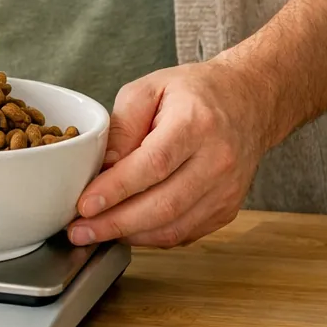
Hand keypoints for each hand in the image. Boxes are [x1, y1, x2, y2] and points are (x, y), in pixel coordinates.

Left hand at [66, 59, 277, 247]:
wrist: (248, 101)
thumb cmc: (193, 93)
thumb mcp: (148, 90)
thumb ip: (121, 127)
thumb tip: (100, 168)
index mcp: (196, 124)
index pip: (153, 164)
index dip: (117, 189)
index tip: (85, 204)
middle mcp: (218, 160)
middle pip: (164, 204)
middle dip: (115, 223)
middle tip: (78, 229)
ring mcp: (227, 189)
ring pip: (174, 227)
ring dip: (129, 235)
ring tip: (94, 233)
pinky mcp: (227, 208)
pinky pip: (184, 233)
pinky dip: (150, 237)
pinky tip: (125, 230)